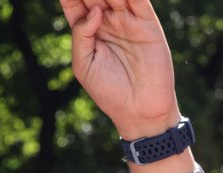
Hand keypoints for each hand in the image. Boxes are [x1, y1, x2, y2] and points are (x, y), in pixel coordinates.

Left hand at [61, 0, 178, 137]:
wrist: (140, 111)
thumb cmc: (109, 92)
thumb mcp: (83, 64)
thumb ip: (81, 33)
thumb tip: (95, 10)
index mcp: (87, 29)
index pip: (74, 1)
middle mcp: (107, 21)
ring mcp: (128, 21)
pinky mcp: (148, 25)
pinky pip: (140, 1)